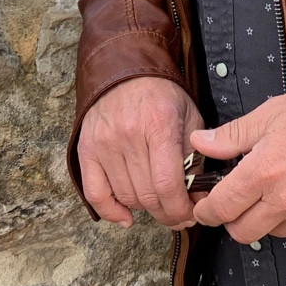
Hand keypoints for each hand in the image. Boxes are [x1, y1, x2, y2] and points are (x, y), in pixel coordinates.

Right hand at [78, 77, 201, 229]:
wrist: (125, 69)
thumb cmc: (161, 95)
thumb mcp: (190, 117)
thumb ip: (197, 158)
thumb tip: (199, 199)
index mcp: (159, 125)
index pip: (168, 185)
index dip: (180, 209)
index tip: (190, 214)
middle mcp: (128, 134)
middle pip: (147, 195)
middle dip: (167, 213)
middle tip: (178, 214)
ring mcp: (104, 143)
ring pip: (126, 196)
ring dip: (145, 208)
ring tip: (157, 202)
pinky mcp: (86, 149)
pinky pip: (94, 193)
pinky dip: (110, 211)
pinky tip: (126, 215)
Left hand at [190, 93, 285, 242]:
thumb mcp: (267, 116)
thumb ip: (230, 136)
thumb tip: (199, 143)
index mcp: (263, 173)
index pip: (221, 207)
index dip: (206, 210)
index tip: (203, 206)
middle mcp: (283, 202)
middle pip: (241, 232)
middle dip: (231, 219)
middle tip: (235, 200)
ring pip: (269, 233)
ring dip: (263, 218)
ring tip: (272, 190)